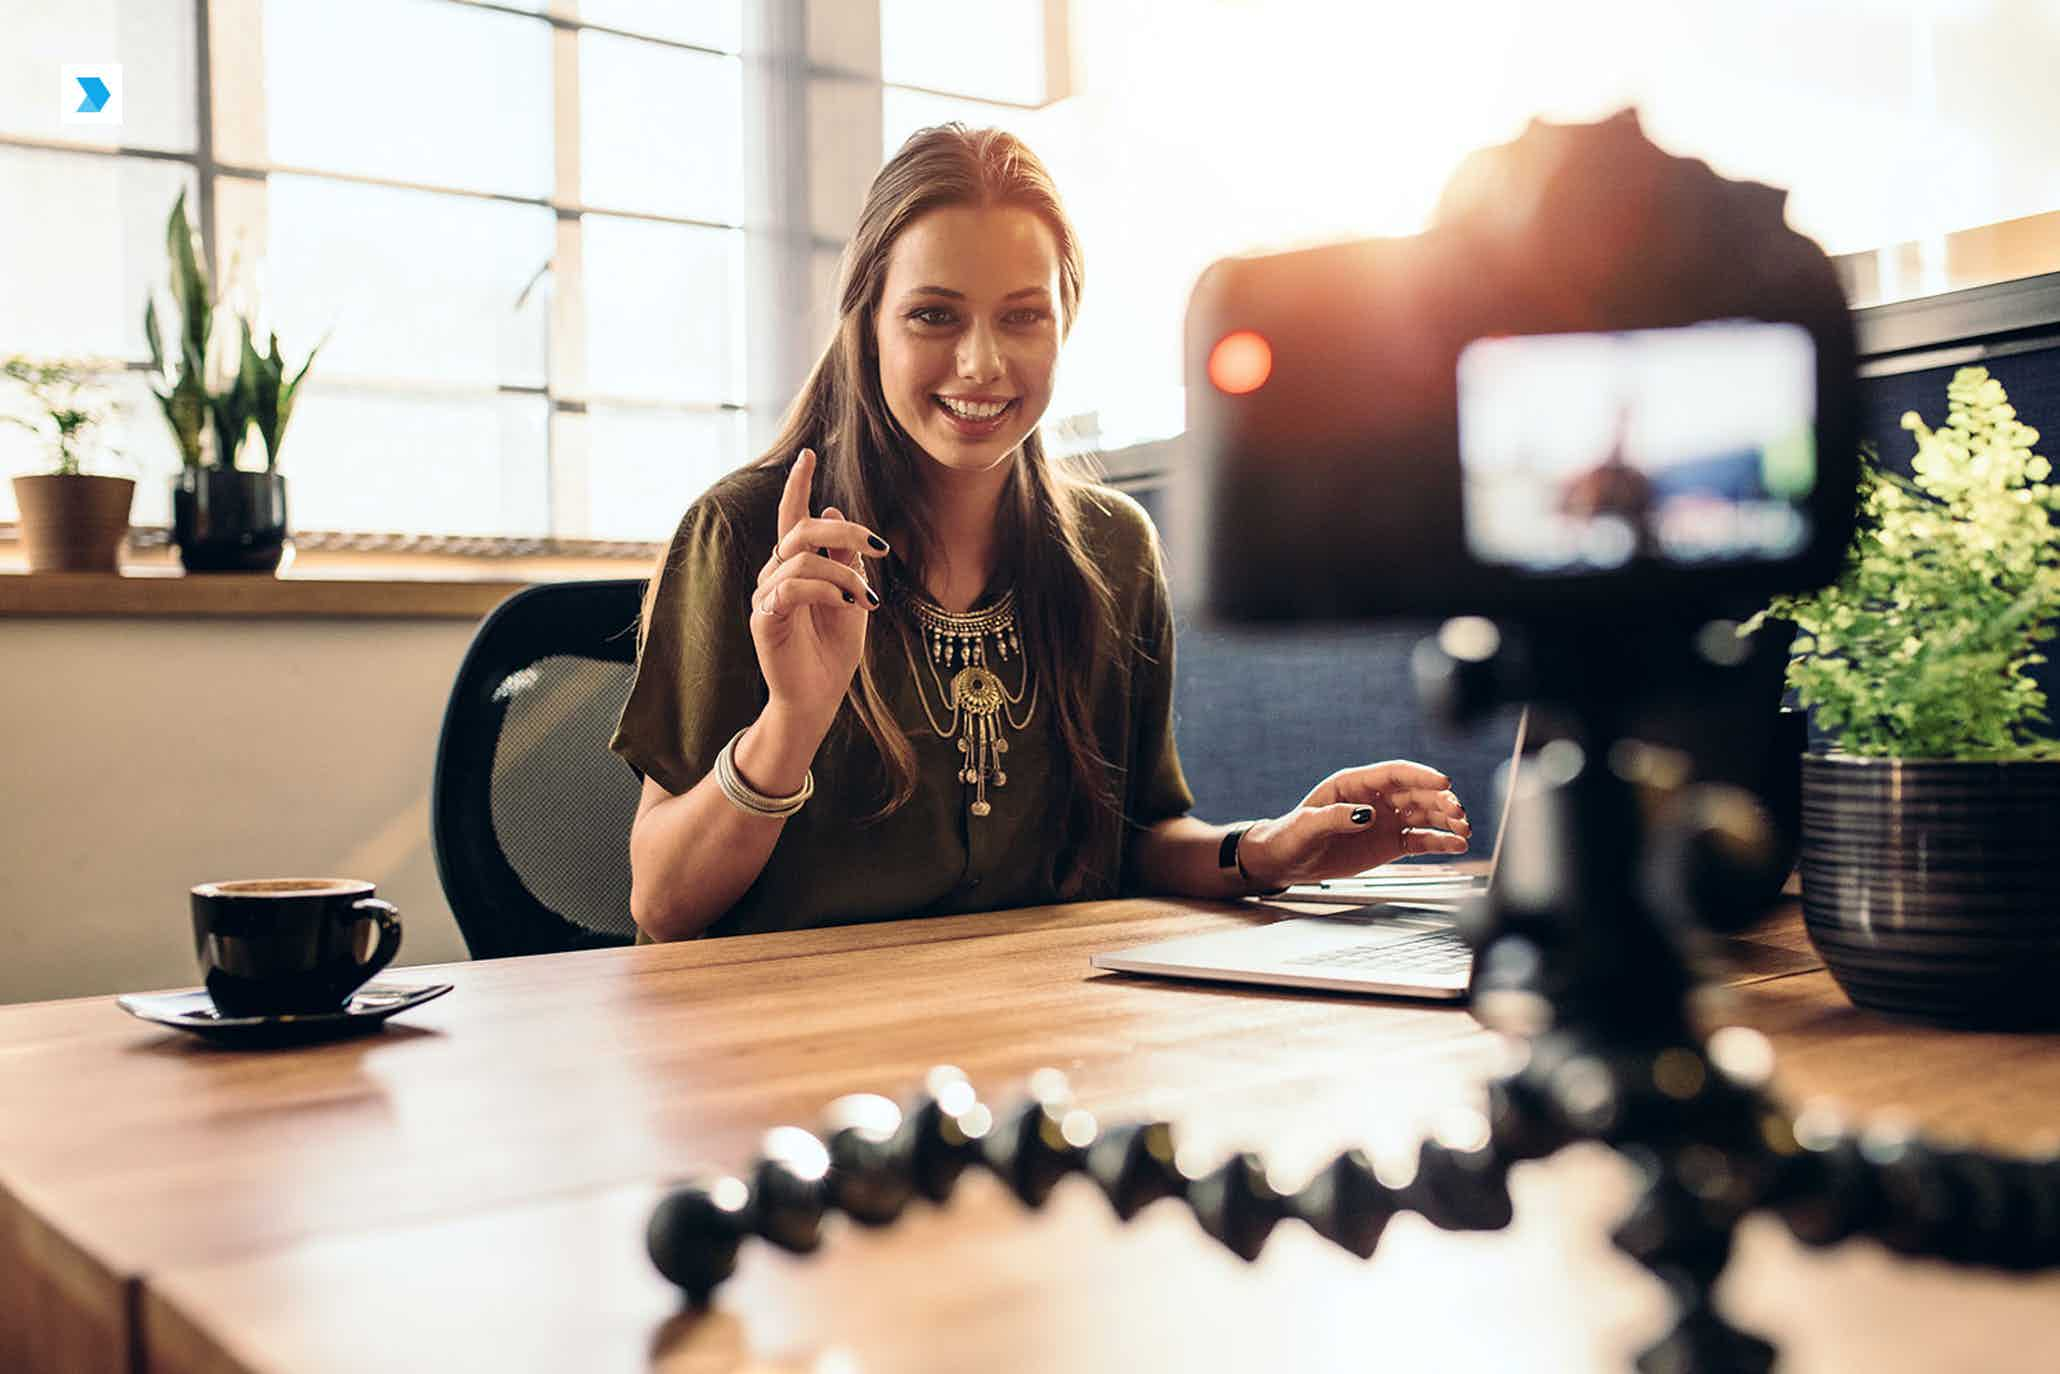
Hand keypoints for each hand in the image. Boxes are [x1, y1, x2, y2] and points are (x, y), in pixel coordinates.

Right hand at [749, 448, 889, 733]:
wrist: (818, 699)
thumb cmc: (832, 651)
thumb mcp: (851, 597)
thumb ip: (845, 559)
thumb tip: (836, 511)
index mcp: (795, 567)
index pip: (793, 517)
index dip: (798, 485)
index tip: (808, 454)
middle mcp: (775, 575)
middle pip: (801, 529)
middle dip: (845, 531)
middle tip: (878, 548)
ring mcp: (767, 596)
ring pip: (801, 558)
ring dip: (844, 573)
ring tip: (868, 600)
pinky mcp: (764, 619)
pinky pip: (791, 588)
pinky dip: (826, 590)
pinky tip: (849, 605)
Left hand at [1238, 761, 1471, 888]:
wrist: (1286, 861)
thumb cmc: (1290, 836)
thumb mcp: (1307, 826)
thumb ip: (1336, 817)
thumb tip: (1367, 814)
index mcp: (1355, 784)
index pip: (1395, 773)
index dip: (1421, 776)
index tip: (1443, 783)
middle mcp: (1376, 798)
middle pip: (1416, 794)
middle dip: (1440, 801)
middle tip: (1457, 812)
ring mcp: (1386, 820)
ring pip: (1424, 815)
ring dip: (1446, 820)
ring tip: (1464, 831)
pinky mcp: (1390, 843)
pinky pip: (1421, 839)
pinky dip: (1441, 841)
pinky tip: (1458, 845)